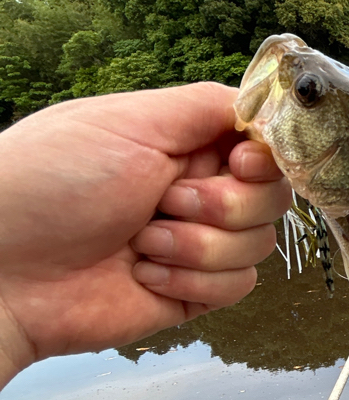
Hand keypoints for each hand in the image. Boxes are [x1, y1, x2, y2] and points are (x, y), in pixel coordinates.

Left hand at [0, 83, 291, 386]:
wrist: (3, 269)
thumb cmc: (50, 182)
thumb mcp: (129, 121)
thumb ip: (206, 106)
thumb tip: (268, 108)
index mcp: (181, 143)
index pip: (262, 143)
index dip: (264, 157)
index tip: (238, 162)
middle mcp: (196, 190)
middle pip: (271, 195)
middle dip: (225, 202)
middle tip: (166, 201)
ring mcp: (196, 243)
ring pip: (258, 244)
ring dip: (200, 244)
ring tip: (140, 242)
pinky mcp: (192, 292)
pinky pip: (238, 287)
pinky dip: (194, 280)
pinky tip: (145, 274)